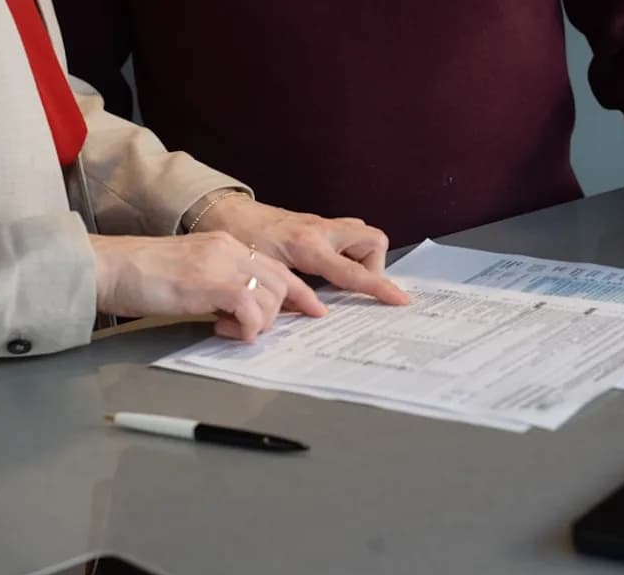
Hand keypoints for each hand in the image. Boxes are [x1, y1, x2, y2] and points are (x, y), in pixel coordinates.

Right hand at [89, 232, 325, 341]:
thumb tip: (240, 312)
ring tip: (229, 329)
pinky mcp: (210, 284)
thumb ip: (220, 286)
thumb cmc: (141, 275)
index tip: (314, 309)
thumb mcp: (191, 274)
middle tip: (266, 330)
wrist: (109, 267)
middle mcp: (229, 249)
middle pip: (283, 281)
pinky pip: (251, 308)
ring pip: (271, 297)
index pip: (277, 266)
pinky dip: (247, 327)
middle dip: (287, 310)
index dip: (300, 291)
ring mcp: (221, 264)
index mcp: (225, 244)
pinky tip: (226, 331)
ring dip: (259, 322)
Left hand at [194, 197, 409, 304]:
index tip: (400, 300)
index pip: (355, 272)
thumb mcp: (264, 273)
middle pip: (373, 240)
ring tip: (341, 277)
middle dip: (374, 264)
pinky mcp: (315, 223)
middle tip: (354, 284)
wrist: (224, 212)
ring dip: (360, 256)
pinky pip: (346, 234)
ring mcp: (321, 224)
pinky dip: (346, 250)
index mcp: (310, 246)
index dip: (380, 288)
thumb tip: (315, 314)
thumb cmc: (240, 241)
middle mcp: (322, 231)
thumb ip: (291, 294)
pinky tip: (327, 267)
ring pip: (361, 234)